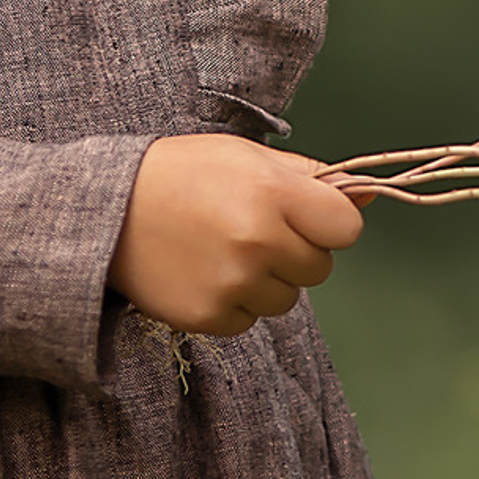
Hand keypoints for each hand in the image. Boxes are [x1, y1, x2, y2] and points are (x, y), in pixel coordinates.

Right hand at [107, 134, 364, 335]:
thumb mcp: (249, 157)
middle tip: (255, 230)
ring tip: (226, 251)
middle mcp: (258, 240)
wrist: (110, 210)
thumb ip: (312, 178)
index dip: (330, 222)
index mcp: (274, 193)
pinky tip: (206, 273)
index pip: (346, 228)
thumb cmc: (185, 173)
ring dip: (267, 281)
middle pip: (319, 268)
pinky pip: (249, 322)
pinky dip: (235, 304)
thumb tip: (369, 196)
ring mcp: (233, 282)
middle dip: (297, 252)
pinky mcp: (207, 316)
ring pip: (287, 300)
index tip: (306, 217)